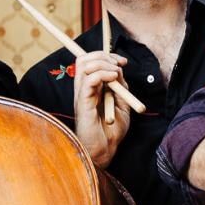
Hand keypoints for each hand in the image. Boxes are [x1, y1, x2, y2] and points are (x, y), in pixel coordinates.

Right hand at [71, 50, 132, 167]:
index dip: (106, 55)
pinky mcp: (83, 102)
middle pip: (84, 59)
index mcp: (90, 88)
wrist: (105, 149)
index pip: (90, 61)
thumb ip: (120, 87)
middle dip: (103, 55)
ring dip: (103, 63)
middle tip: (119, 64)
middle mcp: (83, 89)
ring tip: (116, 73)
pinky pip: (88, 79)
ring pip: (84, 65)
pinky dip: (103, 74)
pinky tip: (113, 79)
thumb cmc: (111, 131)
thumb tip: (119, 70)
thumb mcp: (121, 104)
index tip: (123, 61)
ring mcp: (81, 94)